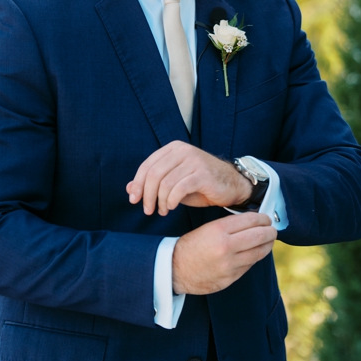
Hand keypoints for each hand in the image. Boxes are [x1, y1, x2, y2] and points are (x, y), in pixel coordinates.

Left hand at [127, 141, 252, 215]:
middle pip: (154, 174)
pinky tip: (171, 207)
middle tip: (147, 210)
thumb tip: (129, 188)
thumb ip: (153, 183)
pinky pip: (179, 189)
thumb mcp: (174, 183)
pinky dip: (171, 201)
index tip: (133, 199)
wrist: (232, 185)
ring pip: (165, 183)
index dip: (137, 183)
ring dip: (159, 201)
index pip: (147, 165)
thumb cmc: (201, 184)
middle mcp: (183, 151)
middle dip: (146, 195)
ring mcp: (194, 161)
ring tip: (162, 211)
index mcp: (174, 149)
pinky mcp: (203, 174)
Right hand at [172, 212, 276, 294]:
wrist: (174, 270)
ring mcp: (229, 265)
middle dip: (271, 232)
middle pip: (260, 236)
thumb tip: (256, 222)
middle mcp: (226, 247)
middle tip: (273, 230)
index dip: (263, 219)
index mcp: (219, 230)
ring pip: (259, 252)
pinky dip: (254, 258)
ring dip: (267, 245)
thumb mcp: (208, 229)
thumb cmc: (192, 246)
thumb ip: (231, 226)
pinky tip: (254, 253)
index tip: (266, 219)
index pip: (252, 220)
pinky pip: (250, 265)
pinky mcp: (230, 278)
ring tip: (268, 241)